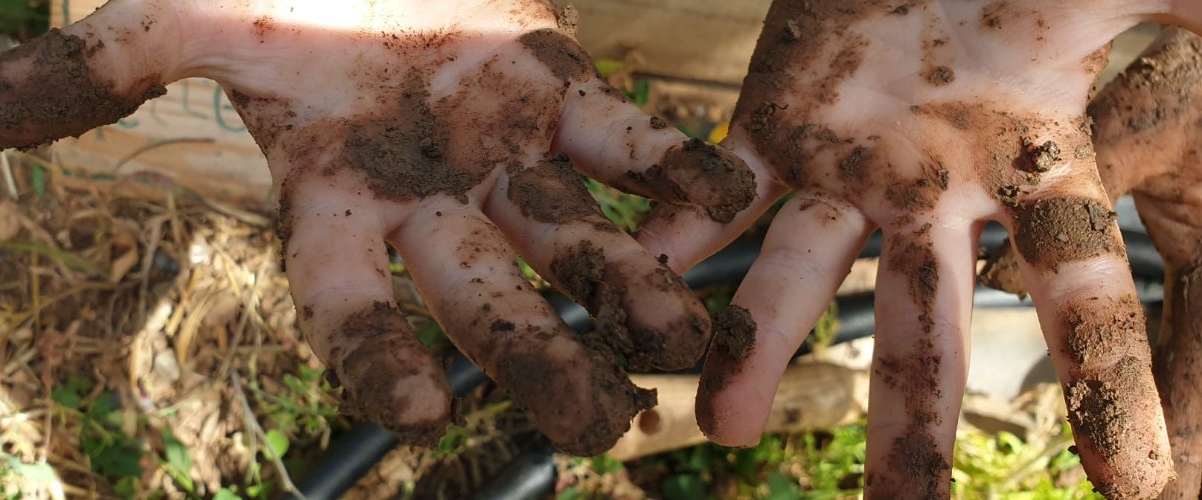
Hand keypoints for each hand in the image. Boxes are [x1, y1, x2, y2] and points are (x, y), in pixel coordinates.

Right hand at [0, 0, 758, 454]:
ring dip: (632, 290)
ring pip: (576, 243)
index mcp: (334, 208)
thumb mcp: (177, 15)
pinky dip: (678, 167)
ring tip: (688, 340)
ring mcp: (506, 156)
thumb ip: (98, 71)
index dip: (375, 357)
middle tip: (597, 428)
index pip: (346, 311)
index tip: (411, 414)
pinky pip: (631, 141)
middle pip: (484, 303)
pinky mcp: (568, 93)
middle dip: (536, 360)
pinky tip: (731, 194)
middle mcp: (427, 206)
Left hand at [639, 1, 1200, 496]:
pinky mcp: (771, 122)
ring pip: (797, 275)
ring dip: (760, 347)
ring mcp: (844, 163)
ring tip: (727, 426)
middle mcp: (933, 190)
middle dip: (911, 419)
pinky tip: (647, 288)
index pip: (1081, 299)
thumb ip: (1193, 28)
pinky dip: (679, 237)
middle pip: (922, 323)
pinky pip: (714, 192)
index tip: (1135, 494)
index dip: (1107, 389)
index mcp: (1034, 168)